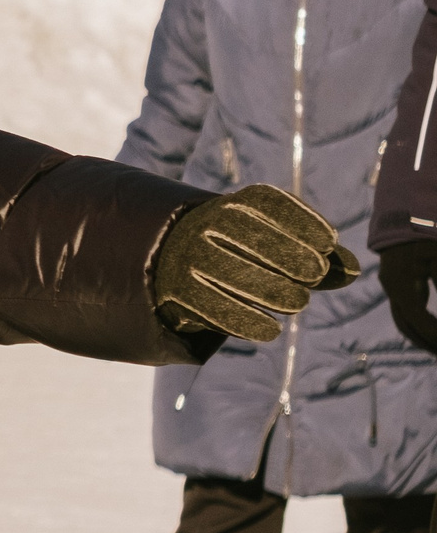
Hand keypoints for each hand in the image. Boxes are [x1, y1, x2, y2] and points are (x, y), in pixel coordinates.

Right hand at [154, 184, 358, 343]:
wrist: (179, 260)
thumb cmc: (247, 249)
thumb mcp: (279, 242)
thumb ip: (318, 254)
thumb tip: (354, 271)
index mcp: (233, 204)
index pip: (268, 203)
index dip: (301, 220)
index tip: (328, 241)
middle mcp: (207, 226)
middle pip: (251, 237)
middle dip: (289, 255)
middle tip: (315, 273)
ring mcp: (191, 258)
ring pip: (235, 274)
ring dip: (272, 290)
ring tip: (297, 301)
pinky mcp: (181, 290)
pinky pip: (216, 307)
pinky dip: (247, 321)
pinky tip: (270, 329)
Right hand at [379, 239, 436, 356]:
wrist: (407, 210)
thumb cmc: (428, 232)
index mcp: (401, 283)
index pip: (417, 319)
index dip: (432, 334)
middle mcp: (392, 287)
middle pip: (406, 324)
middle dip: (428, 341)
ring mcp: (392, 284)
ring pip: (403, 319)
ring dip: (422, 335)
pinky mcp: (397, 281)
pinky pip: (405, 310)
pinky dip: (419, 323)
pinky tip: (432, 328)